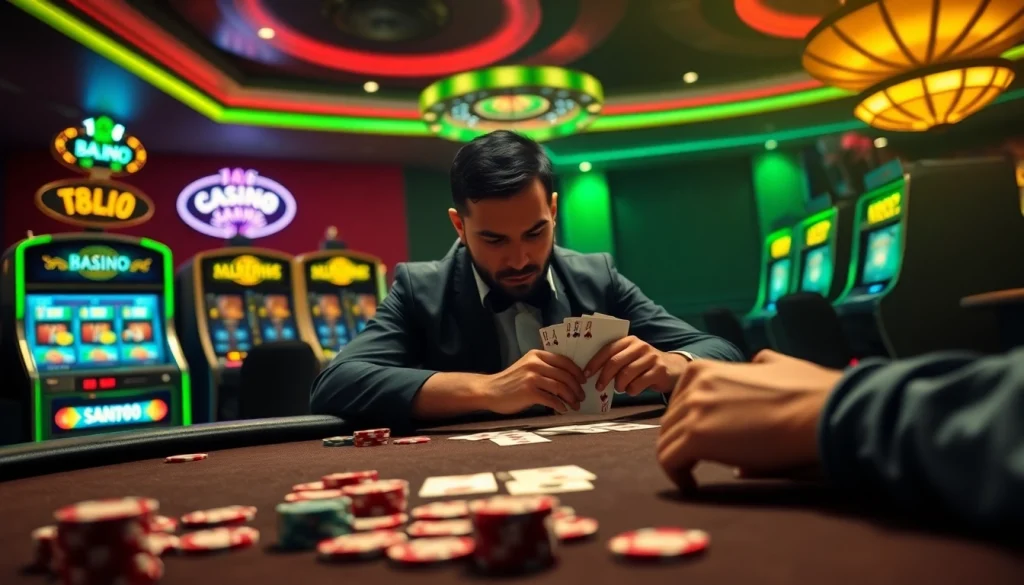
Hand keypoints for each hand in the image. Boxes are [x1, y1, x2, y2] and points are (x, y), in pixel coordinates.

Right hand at [482, 350, 585, 413]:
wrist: (489, 391)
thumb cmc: (510, 382)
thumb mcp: (527, 367)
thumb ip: (544, 368)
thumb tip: (569, 378)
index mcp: (537, 355)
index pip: (565, 361)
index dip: (577, 372)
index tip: (583, 381)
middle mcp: (535, 364)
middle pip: (565, 375)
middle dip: (577, 388)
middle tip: (581, 397)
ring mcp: (532, 377)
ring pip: (561, 387)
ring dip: (571, 398)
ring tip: (575, 405)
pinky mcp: (529, 392)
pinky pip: (552, 399)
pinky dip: (560, 406)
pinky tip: (562, 409)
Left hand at [584, 336, 687, 394]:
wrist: (673, 368)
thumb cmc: (644, 364)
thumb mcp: (631, 357)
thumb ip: (616, 360)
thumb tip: (592, 373)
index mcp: (629, 341)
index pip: (608, 350)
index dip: (595, 362)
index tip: (586, 374)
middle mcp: (640, 346)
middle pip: (615, 362)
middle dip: (604, 376)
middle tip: (598, 387)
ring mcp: (651, 358)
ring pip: (626, 375)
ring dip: (619, 385)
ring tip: (619, 388)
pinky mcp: (659, 371)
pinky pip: (638, 384)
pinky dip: (631, 390)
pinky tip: (633, 390)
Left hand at [656, 350, 843, 490]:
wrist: (823, 412)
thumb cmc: (811, 394)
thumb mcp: (782, 365)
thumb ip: (764, 363)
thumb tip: (759, 361)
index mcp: (708, 369)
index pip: (681, 400)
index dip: (689, 422)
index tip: (702, 439)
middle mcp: (695, 384)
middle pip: (670, 421)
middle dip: (681, 442)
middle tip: (696, 462)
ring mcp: (694, 409)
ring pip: (666, 441)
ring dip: (679, 460)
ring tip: (695, 475)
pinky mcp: (696, 436)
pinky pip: (668, 460)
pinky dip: (676, 476)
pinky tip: (692, 485)